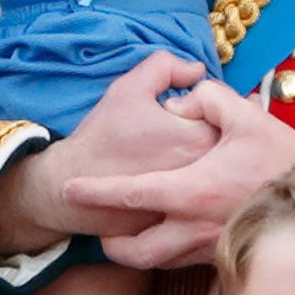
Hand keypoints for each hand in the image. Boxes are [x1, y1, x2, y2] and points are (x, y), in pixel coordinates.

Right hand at [0, 54, 216, 253]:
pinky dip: (193, 190)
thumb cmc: (102, 134)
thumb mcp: (131, 86)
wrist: (66, 187)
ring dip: (209, 164)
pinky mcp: (176, 228)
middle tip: (190, 132)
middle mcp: (201, 176)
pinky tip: (175, 180)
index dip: (210, 107)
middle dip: (218, 135)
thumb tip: (197, 70)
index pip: (228, 114)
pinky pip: (198, 203)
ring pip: (216, 176)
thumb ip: (168, 66)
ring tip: (182, 156)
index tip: (190, 111)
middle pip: (228, 146)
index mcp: (197, 139)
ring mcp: (191, 206)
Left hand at [63, 77, 294, 268]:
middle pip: (134, 250)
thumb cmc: (280, 156)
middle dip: (112, 241)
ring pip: (156, 261)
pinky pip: (183, 261)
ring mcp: (208, 245)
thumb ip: (207, 96)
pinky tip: (178, 229)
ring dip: (139, 248)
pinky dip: (171, 249)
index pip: (131, 194)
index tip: (71, 187)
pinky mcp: (224, 255)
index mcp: (192, 190)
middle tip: (104, 227)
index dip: (96, 192)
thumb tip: (183, 99)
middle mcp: (193, 226)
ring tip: (135, 230)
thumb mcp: (244, 113)